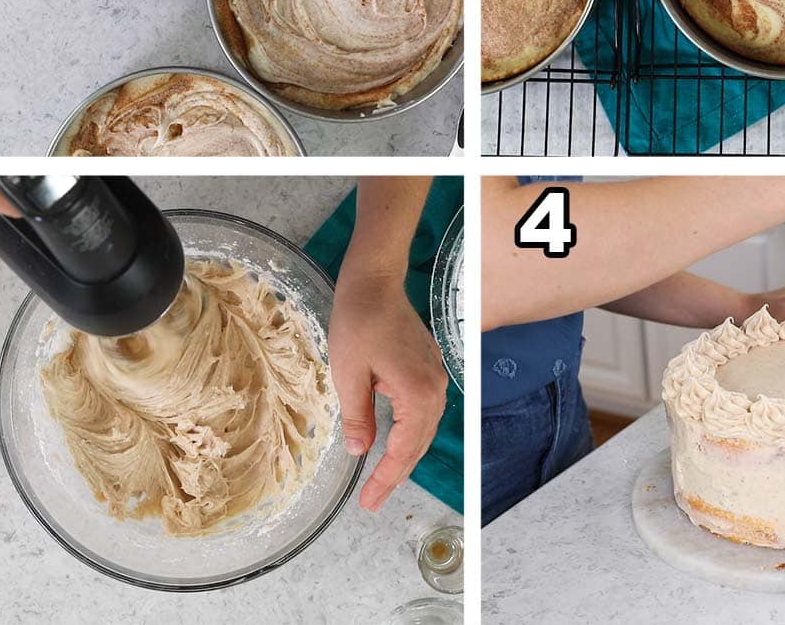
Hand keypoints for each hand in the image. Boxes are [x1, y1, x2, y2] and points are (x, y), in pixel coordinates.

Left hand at [328, 270, 447, 511]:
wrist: (375, 283)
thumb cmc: (358, 322)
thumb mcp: (348, 374)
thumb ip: (358, 416)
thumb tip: (360, 451)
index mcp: (417, 393)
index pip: (404, 449)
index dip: (386, 479)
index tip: (368, 502)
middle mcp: (435, 388)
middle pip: (419, 444)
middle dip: (396, 474)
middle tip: (372, 501)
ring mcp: (436, 376)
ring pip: (424, 429)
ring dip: (405, 455)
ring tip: (383, 479)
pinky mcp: (429, 368)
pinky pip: (424, 411)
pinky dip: (411, 433)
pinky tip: (395, 442)